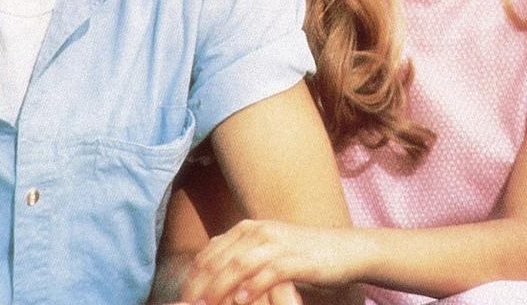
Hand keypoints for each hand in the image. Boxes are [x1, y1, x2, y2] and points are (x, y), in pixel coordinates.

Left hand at [178, 220, 360, 304]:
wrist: (345, 250)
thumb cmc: (303, 257)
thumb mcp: (267, 253)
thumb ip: (240, 260)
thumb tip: (210, 280)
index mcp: (247, 229)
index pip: (209, 254)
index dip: (192, 279)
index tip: (181, 301)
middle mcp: (258, 231)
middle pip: (219, 259)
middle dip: (200, 286)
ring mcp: (278, 243)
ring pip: (239, 265)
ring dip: (219, 287)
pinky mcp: (296, 258)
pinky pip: (269, 272)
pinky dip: (252, 287)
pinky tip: (241, 301)